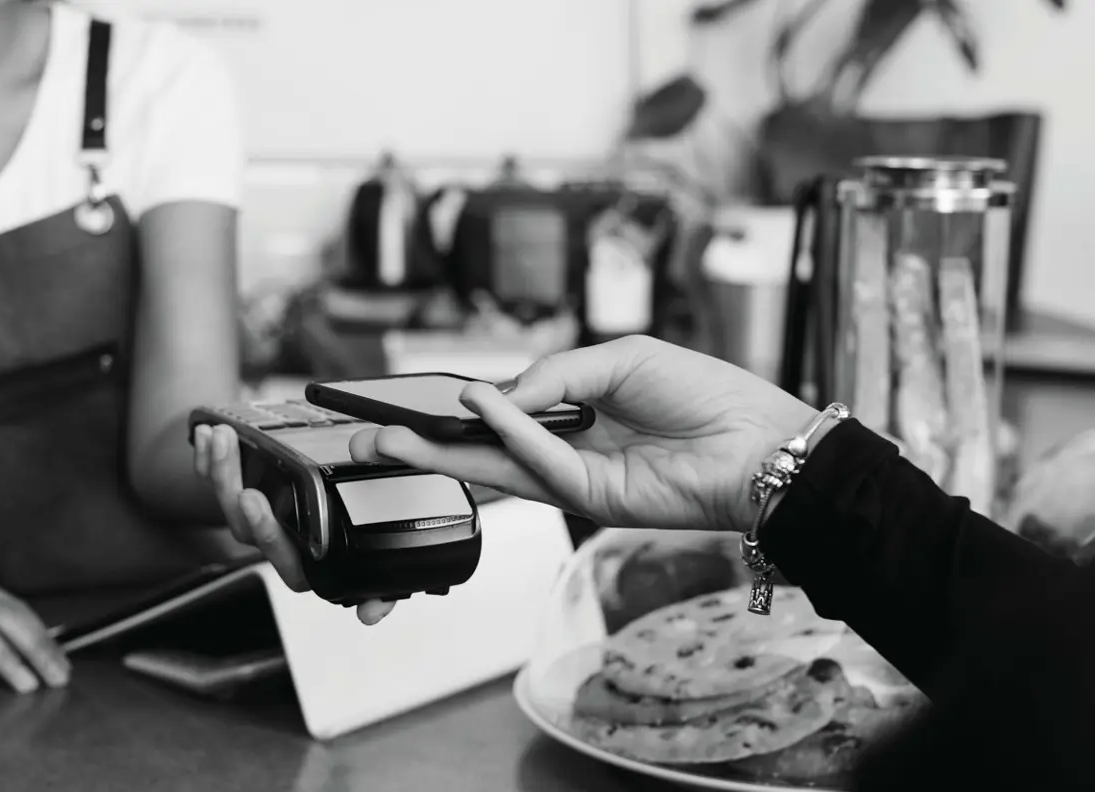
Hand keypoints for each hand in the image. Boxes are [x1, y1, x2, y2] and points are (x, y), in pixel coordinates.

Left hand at [192, 424, 396, 624]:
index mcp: (309, 563)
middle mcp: (280, 544)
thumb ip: (383, 593)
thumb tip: (372, 613)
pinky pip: (215, 482)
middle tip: (230, 455)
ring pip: (228, 503)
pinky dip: (207, 459)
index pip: (282, 558)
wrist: (361, 490)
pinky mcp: (243, 495)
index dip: (266, 532)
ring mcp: (259, 520)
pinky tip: (205, 435)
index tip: (254, 499)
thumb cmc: (373, 521)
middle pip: (245, 526)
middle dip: (234, 489)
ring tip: (221, 437)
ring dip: (221, 469)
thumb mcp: (383, 560)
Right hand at [350, 335, 819, 535]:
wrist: (761, 440)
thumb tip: (497, 394)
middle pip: (482, 451)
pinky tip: (481, 406)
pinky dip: (508, 434)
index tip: (406, 401)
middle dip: (423, 447)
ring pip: (495, 469)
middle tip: (370, 439)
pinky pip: (539, 465)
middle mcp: (567, 449)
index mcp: (573, 411)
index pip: (500, 413)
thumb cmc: (705, 392)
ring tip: (392, 438)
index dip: (455, 409)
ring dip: (442, 452)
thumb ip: (554, 373)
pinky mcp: (593, 500)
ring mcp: (576, 479)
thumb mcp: (620, 357)